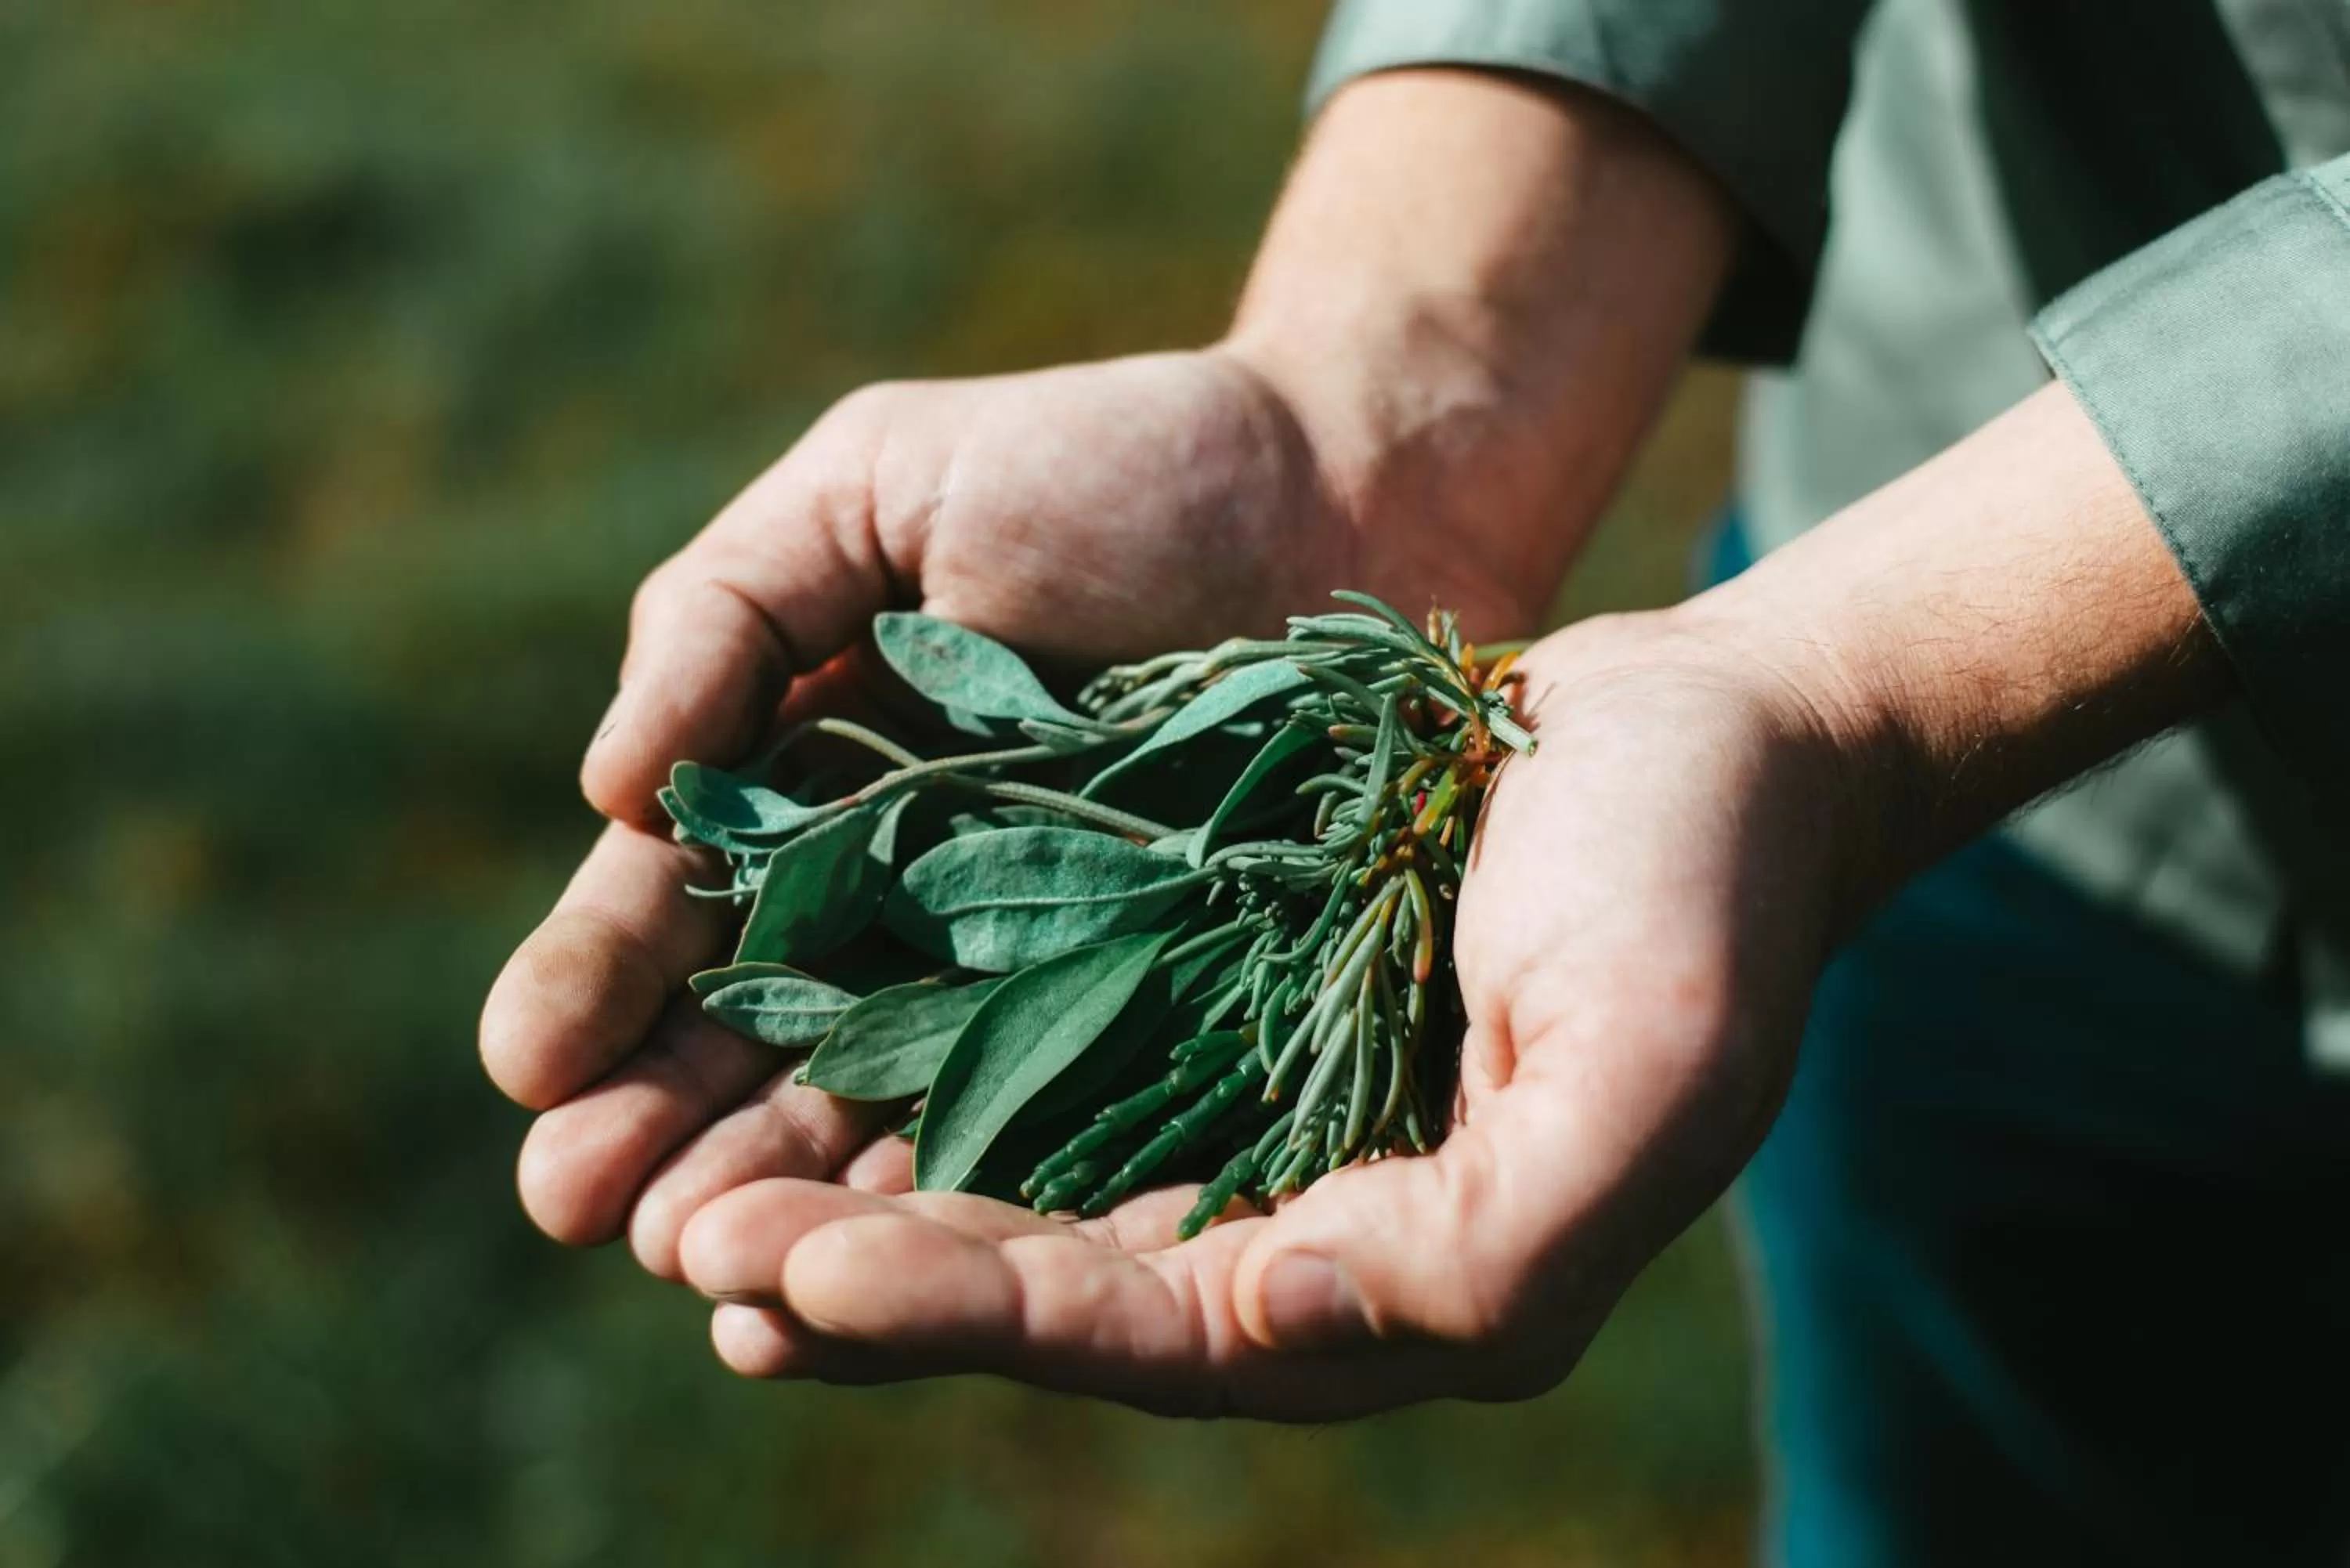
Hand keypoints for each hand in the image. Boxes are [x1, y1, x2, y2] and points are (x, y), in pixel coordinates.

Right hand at [478, 346, 1535, 1277]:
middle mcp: (908, 900)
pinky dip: (962, 1186)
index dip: (601, 980)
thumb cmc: (1115, 462)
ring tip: (696, 1261)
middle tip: (575, 1206)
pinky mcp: (1163, 1014)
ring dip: (782, 1186)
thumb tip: (599, 790)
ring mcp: (1034, 969)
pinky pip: (1051, 1117)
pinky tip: (891, 1255)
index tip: (527, 1063)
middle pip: (760, 1034)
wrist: (1360, 486)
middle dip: (662, 1124)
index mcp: (820, 778)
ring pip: (882, 1102)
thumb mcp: (882, 481)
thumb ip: (729, 610)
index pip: (682, 900)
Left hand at [658, 381, 2228, 1419]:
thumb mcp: (1641, 1077)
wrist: (1720, 738)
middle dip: (864, 1271)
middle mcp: (1303, 1227)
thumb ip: (1480, 1252)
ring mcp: (1255, 1116)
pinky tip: (799, 1052)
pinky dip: (922, 1071)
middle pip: (1050, 1281)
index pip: (1145, 1331)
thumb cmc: (1698, 897)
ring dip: (859, 1185)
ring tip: (680, 1179)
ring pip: (1023, 1186)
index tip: (788, 1277)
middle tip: (677, 1239)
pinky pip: (1047, 1062)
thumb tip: (1271, 1333)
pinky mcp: (1222, 1005)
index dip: (964, 1314)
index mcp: (1399, 1287)